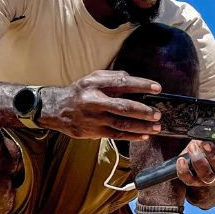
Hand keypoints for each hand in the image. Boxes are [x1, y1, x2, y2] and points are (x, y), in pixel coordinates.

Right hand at [39, 71, 162, 139]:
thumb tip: (134, 80)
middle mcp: (94, 101)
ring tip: (156, 127)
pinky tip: (144, 136)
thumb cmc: (80, 91)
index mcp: (95, 84)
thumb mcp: (92, 78)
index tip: (157, 88)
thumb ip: (113, 77)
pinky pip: (117, 135)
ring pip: (122, 124)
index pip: (122, 82)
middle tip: (157, 114)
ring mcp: (94, 118)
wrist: (57, 109)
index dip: (141, 85)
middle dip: (143, 111)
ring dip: (142, 127)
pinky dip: (132, 136)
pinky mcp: (94, 132)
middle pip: (123, 107)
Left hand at [176, 134, 214, 187]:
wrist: (203, 172)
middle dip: (213, 154)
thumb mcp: (213, 142)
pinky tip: (181, 160)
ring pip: (206, 174)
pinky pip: (189, 179)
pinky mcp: (195, 183)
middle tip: (205, 143)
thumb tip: (209, 124)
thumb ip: (212, 136)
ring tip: (192, 148)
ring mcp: (209, 179)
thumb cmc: (208, 152)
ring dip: (198, 160)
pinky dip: (184, 170)